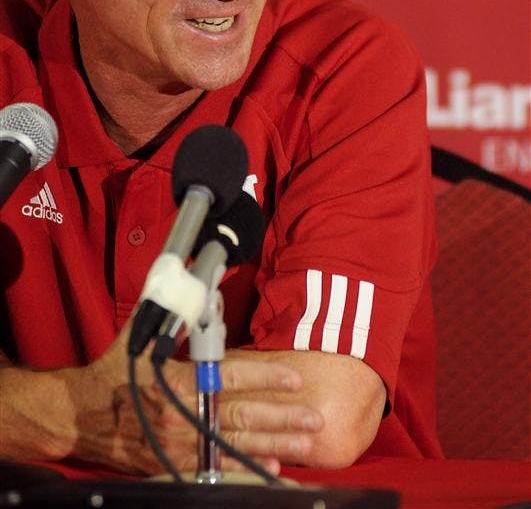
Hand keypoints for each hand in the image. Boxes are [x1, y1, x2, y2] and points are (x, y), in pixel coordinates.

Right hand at [64, 320, 323, 476]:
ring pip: (235, 446)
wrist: (79, 416)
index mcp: (177, 382)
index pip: (231, 379)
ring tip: (305, 444)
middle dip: (281, 418)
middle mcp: (183, 415)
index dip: (266, 378)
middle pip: (241, 417)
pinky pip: (216, 469)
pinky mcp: (174, 463)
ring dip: (273, 445)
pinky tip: (272, 469)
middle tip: (314, 419)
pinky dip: (245, 468)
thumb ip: (168, 309)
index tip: (295, 378)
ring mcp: (180, 444)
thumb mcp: (137, 336)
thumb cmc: (111, 373)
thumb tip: (187, 277)